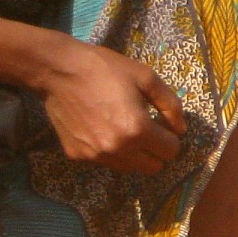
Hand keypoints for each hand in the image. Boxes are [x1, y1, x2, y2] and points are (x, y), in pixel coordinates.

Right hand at [27, 36, 184, 175]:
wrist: (57, 70)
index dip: (170, 136)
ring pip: (129, 168)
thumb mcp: (145, 77)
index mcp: (137, 129)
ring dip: (133, 153)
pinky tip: (98, 127)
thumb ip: (170, 105)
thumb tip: (180, 129)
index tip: (160, 123)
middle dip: (155, 150)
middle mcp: (117, 149)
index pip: (171, 151)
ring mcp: (95, 155)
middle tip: (145, 130)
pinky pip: (104, 161)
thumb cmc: (104, 68)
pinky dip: (108, 150)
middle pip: (153, 167)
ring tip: (121, 128)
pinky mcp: (77, 155)